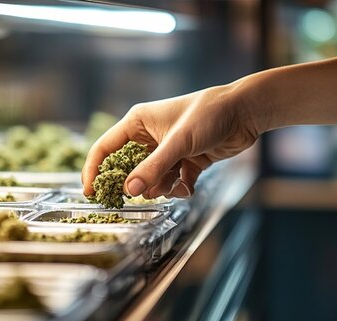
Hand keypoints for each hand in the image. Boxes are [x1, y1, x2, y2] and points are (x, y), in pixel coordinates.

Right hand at [82, 83, 258, 198]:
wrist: (245, 112)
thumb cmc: (208, 115)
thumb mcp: (178, 143)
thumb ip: (153, 168)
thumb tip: (129, 190)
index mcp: (138, 123)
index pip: (105, 148)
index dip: (94, 170)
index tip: (92, 192)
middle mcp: (149, 136)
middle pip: (129, 169)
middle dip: (138, 184)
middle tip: (145, 192)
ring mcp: (168, 150)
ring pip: (153, 180)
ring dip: (162, 187)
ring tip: (176, 182)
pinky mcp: (186, 161)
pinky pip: (173, 183)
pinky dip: (179, 188)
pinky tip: (189, 184)